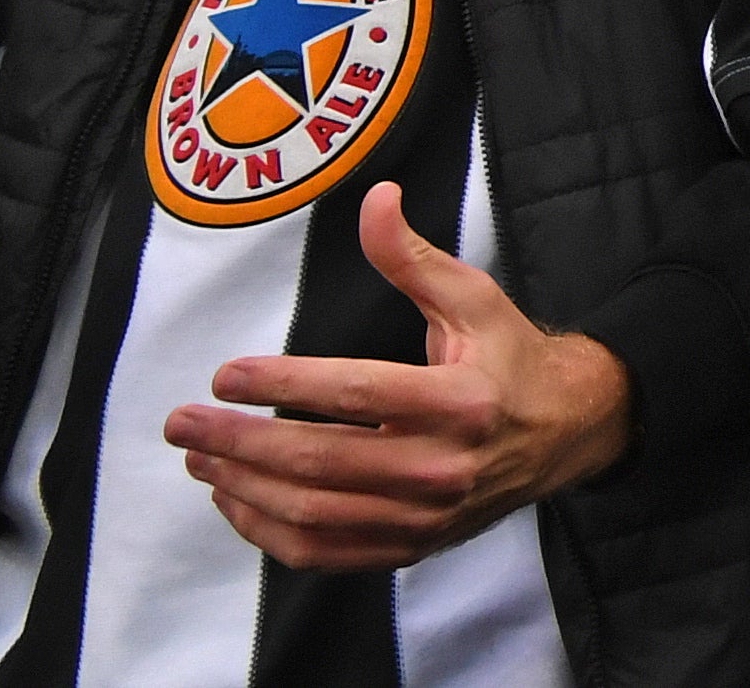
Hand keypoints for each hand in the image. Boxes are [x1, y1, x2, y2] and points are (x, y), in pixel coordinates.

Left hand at [166, 183, 632, 569]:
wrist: (567, 433)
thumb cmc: (509, 360)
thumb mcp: (473, 299)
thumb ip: (412, 258)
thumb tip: (373, 198)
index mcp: (462, 401)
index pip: (355, 394)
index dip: (283, 384)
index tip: (225, 375)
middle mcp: (442, 467)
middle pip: (320, 461)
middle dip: (237, 441)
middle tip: (182, 422)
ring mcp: (423, 516)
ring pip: (311, 512)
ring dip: (241, 486)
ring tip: (199, 455)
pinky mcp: (408, 546)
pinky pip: (320, 552)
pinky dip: (265, 529)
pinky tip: (234, 496)